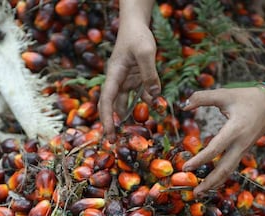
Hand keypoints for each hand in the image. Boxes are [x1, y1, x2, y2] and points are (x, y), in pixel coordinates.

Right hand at [98, 21, 160, 142]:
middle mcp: (117, 80)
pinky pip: (141, 93)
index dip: (106, 119)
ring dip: (135, 114)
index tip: (108, 135)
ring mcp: (127, 80)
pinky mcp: (136, 78)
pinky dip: (149, 101)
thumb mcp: (146, 52)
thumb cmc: (137, 35)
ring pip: (128, 102)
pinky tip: (159, 106)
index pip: (106, 101)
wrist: (136, 24)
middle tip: (116, 141)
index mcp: (114, 75)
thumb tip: (154, 98)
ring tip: (141, 129)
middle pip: (112, 106)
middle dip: (113, 123)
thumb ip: (150, 75)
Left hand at [182, 87, 264, 196]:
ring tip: (200, 193)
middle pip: (224, 169)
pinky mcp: (243, 151)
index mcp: (235, 129)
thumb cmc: (247, 98)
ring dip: (215, 183)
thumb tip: (184, 105)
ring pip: (229, 171)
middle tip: (194, 194)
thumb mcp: (224, 94)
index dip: (199, 159)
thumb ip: (202, 97)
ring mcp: (243, 149)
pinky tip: (210, 182)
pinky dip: (221, 176)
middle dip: (209, 182)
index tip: (186, 168)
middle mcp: (240, 143)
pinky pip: (231, 166)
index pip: (215, 149)